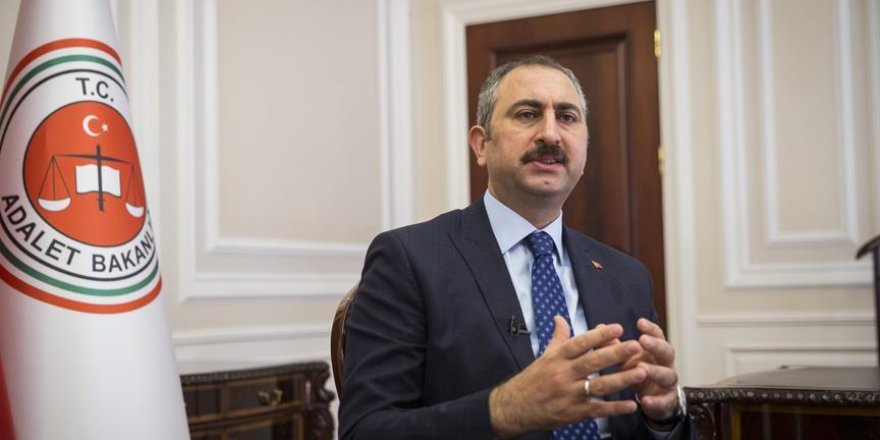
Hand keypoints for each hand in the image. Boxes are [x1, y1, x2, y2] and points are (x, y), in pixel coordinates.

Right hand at [489, 316, 647, 437]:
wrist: (514, 407)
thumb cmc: (531, 380)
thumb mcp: (543, 356)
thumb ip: (557, 337)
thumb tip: (560, 317)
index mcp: (556, 358)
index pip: (579, 343)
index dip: (598, 335)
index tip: (616, 327)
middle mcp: (563, 375)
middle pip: (592, 362)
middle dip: (616, 354)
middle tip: (635, 346)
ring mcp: (569, 395)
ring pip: (598, 385)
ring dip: (621, 379)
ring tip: (640, 372)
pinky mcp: (573, 413)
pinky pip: (598, 410)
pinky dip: (615, 408)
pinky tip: (632, 404)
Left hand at [623, 318, 679, 420]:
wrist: (653, 398)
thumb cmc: (639, 372)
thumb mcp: (627, 358)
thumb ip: (615, 345)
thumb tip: (600, 328)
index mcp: (655, 351)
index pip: (657, 335)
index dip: (650, 329)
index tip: (639, 322)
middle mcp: (665, 364)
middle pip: (667, 351)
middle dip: (656, 345)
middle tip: (642, 340)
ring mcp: (668, 382)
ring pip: (667, 375)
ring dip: (655, 371)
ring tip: (642, 368)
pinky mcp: (667, 401)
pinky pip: (664, 401)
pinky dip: (655, 401)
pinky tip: (645, 401)